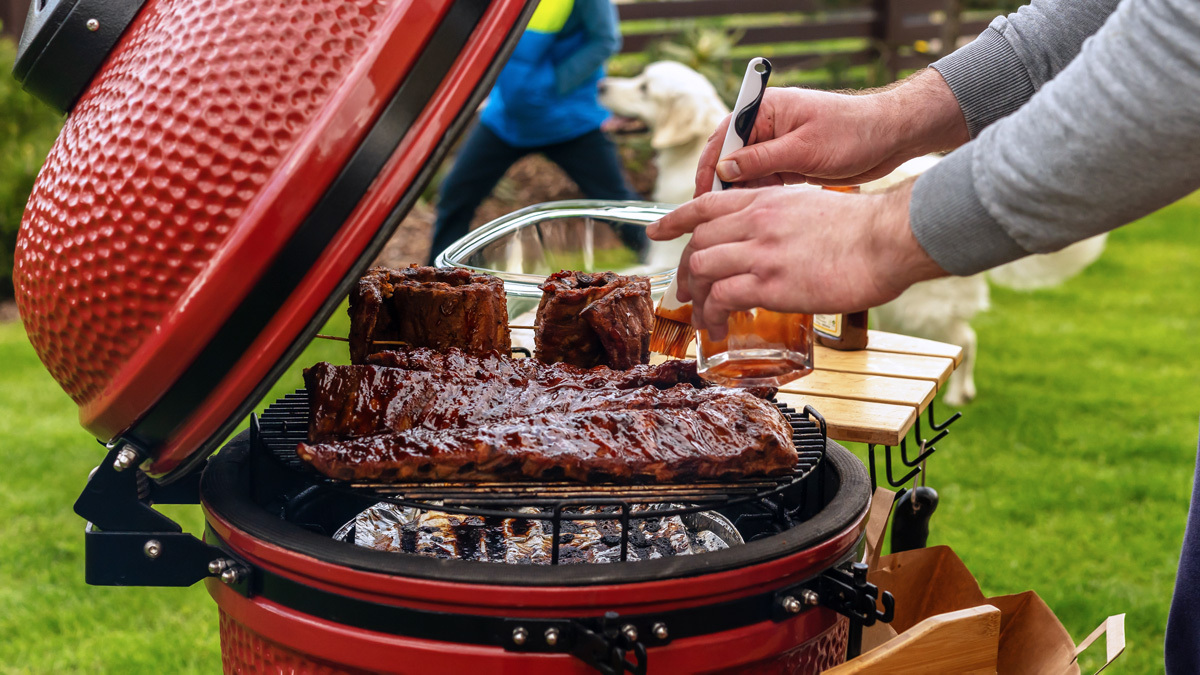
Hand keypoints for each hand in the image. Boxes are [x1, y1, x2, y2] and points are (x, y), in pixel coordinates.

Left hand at [648, 182, 946, 339]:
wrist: (888, 238)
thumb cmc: (865, 227)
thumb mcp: (813, 206)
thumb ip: (785, 218)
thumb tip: (778, 238)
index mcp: (766, 200)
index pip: (705, 205)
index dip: (675, 220)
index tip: (656, 232)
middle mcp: (755, 221)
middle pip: (697, 243)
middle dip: (685, 271)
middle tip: (687, 292)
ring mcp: (760, 251)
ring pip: (701, 269)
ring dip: (695, 297)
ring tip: (703, 317)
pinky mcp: (770, 283)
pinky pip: (721, 297)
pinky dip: (711, 314)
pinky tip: (717, 326)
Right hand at [694, 70, 968, 196]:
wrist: (890, 138)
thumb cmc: (853, 132)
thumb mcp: (804, 147)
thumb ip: (761, 158)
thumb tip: (723, 169)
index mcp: (765, 109)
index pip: (723, 139)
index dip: (709, 170)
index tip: (703, 199)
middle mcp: (766, 126)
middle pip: (729, 159)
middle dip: (721, 188)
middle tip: (713, 221)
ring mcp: (777, 147)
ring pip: (745, 176)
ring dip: (739, 198)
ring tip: (732, 226)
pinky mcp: (789, 165)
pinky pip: (764, 184)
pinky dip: (759, 200)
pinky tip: (755, 221)